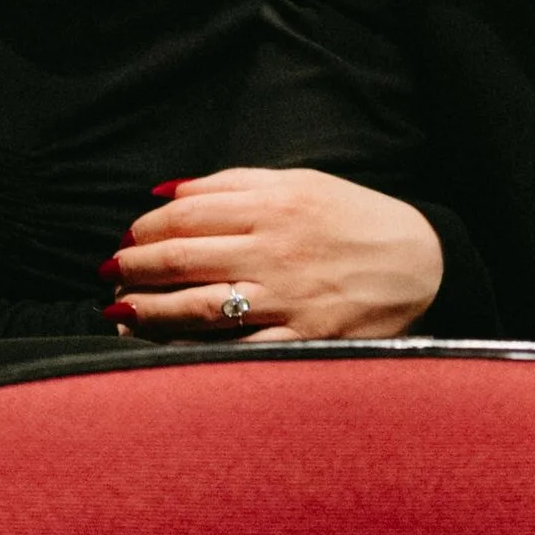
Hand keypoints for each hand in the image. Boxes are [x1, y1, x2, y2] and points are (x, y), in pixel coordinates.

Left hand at [108, 165, 446, 340]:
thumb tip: (167, 192)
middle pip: (182, 258)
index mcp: (274, 204)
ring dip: (147, 310)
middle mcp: (275, 249)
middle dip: (135, 267)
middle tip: (112, 273)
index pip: (187, 214)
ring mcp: (287, 298)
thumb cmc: (355, 219)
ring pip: (196, 306)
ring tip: (120, 311)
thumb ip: (233, 184)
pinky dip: (190, 352)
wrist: (423, 262)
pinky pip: (233, 349)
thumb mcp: (300, 182)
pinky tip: (160, 349)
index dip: (146, 227)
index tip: (129, 237)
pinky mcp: (300, 339)